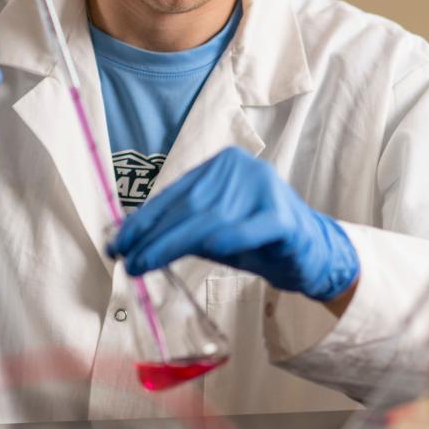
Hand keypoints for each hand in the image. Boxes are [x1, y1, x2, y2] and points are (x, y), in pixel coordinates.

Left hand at [108, 146, 358, 301]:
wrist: (309, 253)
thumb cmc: (255, 240)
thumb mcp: (212, 229)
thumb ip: (181, 226)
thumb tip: (132, 239)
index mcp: (223, 164)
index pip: (177, 193)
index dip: (145, 219)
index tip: (119, 241)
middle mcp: (243, 169)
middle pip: (189, 206)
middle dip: (152, 235)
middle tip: (126, 258)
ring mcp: (265, 190)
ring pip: (210, 219)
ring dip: (172, 244)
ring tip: (144, 264)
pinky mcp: (283, 218)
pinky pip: (249, 229)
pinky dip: (228, 239)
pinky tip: (210, 249)